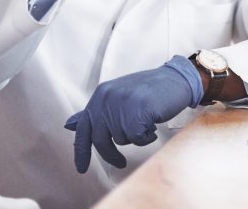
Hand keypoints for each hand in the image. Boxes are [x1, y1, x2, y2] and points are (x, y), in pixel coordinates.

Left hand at [64, 56, 202, 172]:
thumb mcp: (118, 96)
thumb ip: (96, 111)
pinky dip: (147, 136)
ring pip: (122, 140)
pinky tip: (153, 124)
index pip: (84, 128)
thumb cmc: (149, 90)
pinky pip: (138, 138)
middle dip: (111, 154)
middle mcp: (108, 98)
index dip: (82, 151)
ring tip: (146, 123)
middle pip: (101, 140)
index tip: (81, 168)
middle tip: (120, 162)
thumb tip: (70, 124)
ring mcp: (123, 104)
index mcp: (101, 95)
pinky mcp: (138, 112)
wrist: (177, 79)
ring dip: (135, 137)